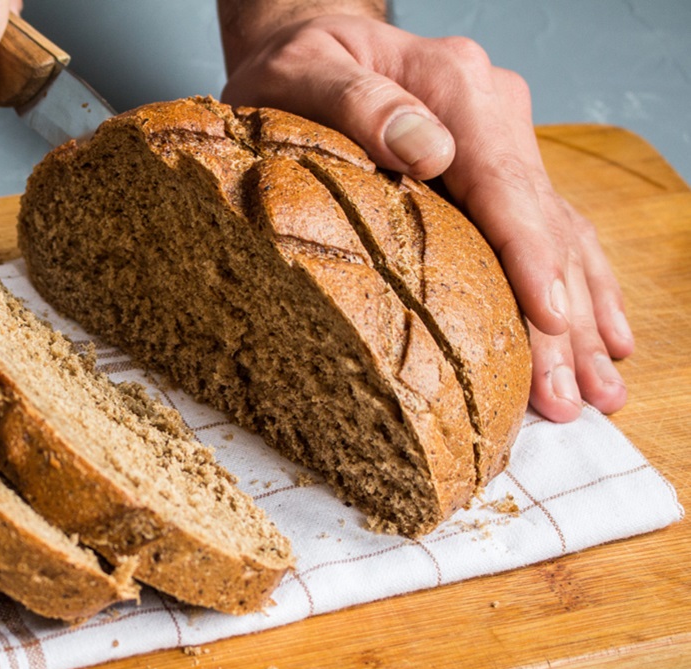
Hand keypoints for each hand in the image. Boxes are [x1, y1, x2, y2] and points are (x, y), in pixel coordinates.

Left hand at [218, 5, 632, 421]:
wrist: (307, 43)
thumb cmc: (293, 66)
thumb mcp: (304, 72)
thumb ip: (360, 104)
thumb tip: (429, 152)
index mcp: (455, 87)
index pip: (505, 184)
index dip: (530, 258)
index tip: (550, 320)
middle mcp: (495, 111)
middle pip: (541, 224)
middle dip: (560, 318)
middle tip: (571, 398)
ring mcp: (503, 140)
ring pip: (558, 235)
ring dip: (580, 319)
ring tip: (598, 390)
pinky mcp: (497, 168)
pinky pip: (550, 230)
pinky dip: (576, 287)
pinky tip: (601, 338)